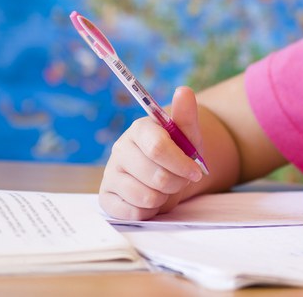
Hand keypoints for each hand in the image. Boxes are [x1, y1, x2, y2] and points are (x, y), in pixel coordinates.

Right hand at [98, 86, 204, 219]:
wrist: (169, 174)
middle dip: (177, 182)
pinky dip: (150, 211)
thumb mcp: (188, 134)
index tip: (196, 171)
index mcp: (139, 129)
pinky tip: (151, 200)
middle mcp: (120, 149)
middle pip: (155, 176)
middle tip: (181, 179)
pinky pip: (133, 213)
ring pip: (145, 197)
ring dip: (164, 197)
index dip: (180, 163)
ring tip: (166, 188)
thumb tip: (184, 90)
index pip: (158, 147)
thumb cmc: (179, 152)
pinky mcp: (106, 197)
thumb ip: (186, 114)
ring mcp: (110, 174)